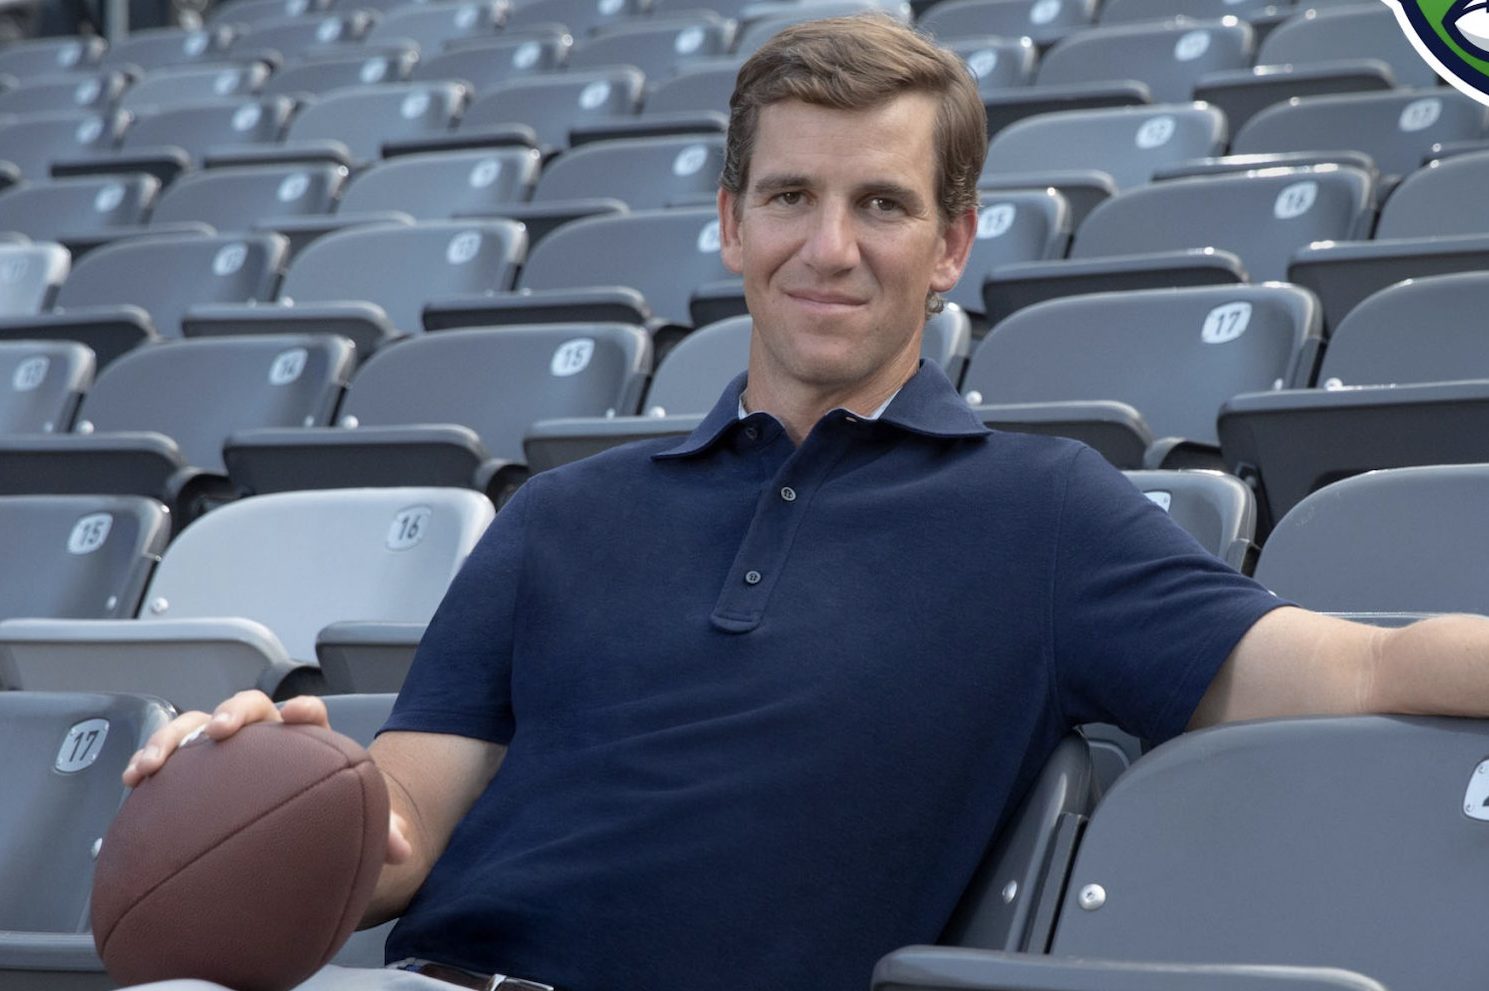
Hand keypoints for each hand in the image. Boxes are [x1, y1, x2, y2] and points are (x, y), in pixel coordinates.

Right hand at [123, 690, 411, 865]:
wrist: (296, 813)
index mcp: (304, 737)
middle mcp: (263, 733)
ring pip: (198, 725)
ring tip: (157, 761)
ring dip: (176, 737)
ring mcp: (226, 746)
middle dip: (234, 712)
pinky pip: (170, 755)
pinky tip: (136, 780)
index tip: (300, 714)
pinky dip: (150, 760)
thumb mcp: (353, 819)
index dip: (304, 710)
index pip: (308, 715)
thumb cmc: (324, 809)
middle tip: (223, 731)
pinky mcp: (195, 765)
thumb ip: (381, 831)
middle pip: (249, 707)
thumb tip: (403, 850)